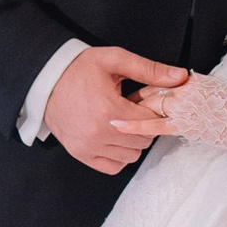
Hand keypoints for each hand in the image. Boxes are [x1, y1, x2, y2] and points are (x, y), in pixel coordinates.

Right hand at [43, 44, 186, 173]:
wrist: (46, 81)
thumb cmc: (79, 69)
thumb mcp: (114, 60)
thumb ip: (149, 69)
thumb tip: (180, 77)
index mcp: (108, 108)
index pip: (150, 120)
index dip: (154, 110)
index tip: (145, 102)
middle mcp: (98, 132)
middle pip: (143, 141)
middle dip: (144, 126)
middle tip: (133, 110)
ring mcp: (88, 146)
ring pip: (130, 156)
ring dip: (133, 142)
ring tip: (122, 123)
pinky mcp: (80, 154)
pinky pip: (112, 166)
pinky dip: (118, 156)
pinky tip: (114, 138)